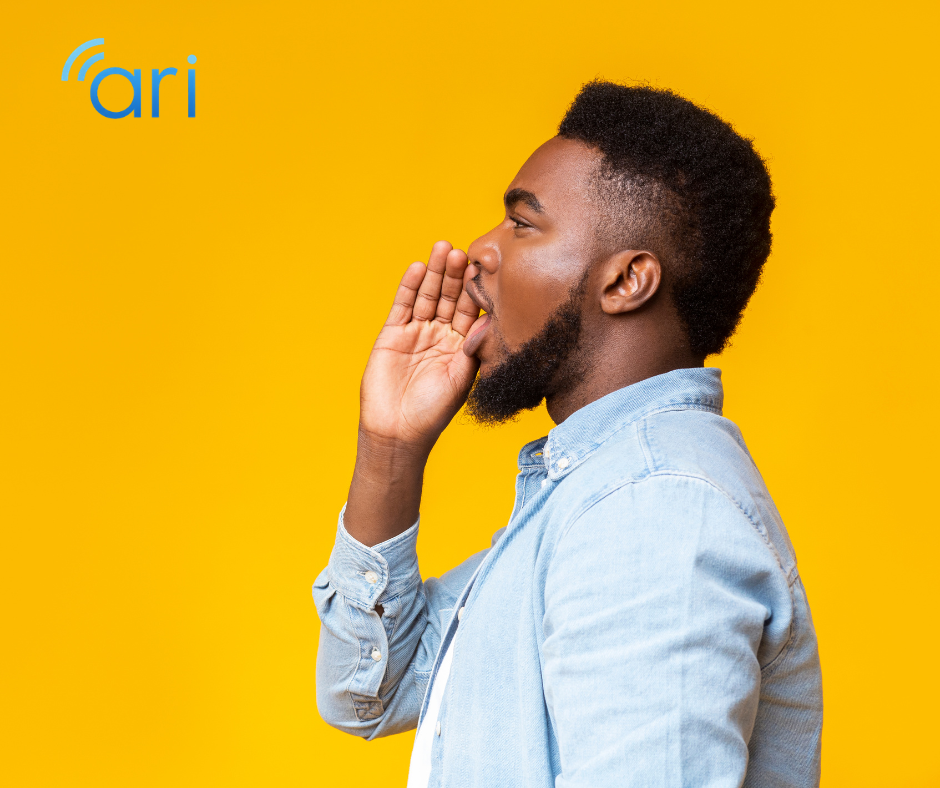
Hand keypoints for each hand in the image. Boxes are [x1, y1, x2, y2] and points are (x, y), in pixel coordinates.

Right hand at [359, 240, 483, 455]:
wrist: (398, 431)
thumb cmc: (434, 412)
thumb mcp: (462, 377)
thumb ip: (474, 347)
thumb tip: (491, 319)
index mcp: (461, 346)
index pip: (470, 310)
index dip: (475, 289)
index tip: (483, 267)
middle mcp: (440, 335)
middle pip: (449, 297)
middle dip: (454, 275)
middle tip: (461, 251)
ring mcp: (416, 333)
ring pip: (427, 296)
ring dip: (435, 273)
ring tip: (442, 249)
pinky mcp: (392, 335)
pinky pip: (402, 306)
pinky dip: (410, 287)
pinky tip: (418, 268)